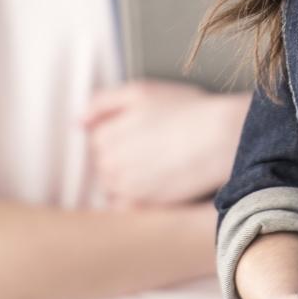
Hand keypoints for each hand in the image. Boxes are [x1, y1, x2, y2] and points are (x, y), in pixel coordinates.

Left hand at [81, 80, 248, 207]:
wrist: (221, 138)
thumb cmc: (184, 110)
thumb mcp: (140, 91)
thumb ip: (102, 103)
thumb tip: (76, 123)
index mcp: (104, 136)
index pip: (96, 139)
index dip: (118, 131)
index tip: (141, 129)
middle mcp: (109, 166)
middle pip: (102, 164)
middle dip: (120, 156)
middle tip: (151, 145)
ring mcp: (126, 189)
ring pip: (112, 186)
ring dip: (127, 177)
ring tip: (156, 163)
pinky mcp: (145, 207)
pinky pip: (127, 207)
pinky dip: (134, 199)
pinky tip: (155, 185)